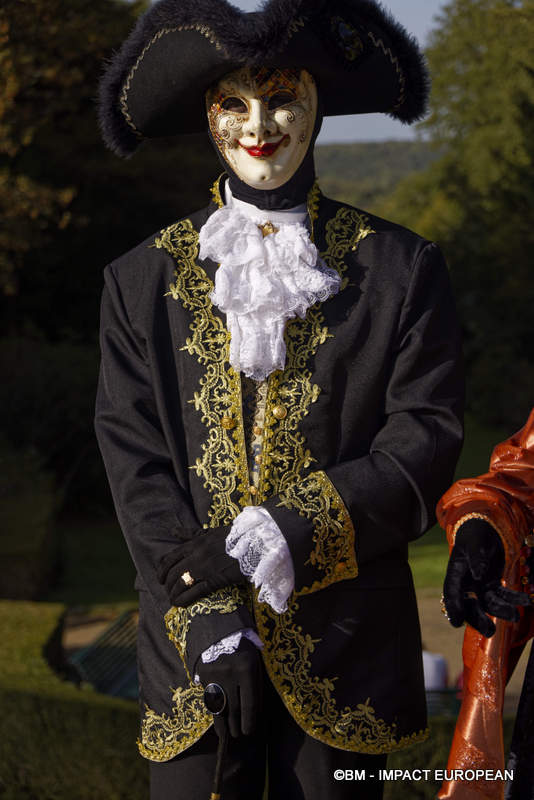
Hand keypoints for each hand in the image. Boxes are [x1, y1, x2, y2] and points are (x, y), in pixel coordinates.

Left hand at [157, 525, 244, 605]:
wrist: (254, 544)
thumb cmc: (233, 537)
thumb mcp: (209, 533)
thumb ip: (190, 534)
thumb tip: (173, 531)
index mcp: (194, 543)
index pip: (170, 558)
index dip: (162, 570)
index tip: (160, 578)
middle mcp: (196, 556)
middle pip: (173, 573)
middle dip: (166, 584)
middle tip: (166, 590)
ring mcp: (204, 568)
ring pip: (181, 583)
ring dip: (173, 593)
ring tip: (173, 599)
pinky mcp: (215, 580)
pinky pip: (194, 592)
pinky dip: (184, 599)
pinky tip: (180, 604)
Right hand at [197, 637, 262, 737]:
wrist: (217, 625)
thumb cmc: (242, 643)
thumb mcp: (254, 658)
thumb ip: (255, 681)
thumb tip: (255, 710)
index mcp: (247, 669)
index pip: (249, 704)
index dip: (249, 721)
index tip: (249, 732)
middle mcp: (230, 674)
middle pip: (235, 709)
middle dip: (237, 725)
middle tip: (239, 734)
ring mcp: (215, 675)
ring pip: (220, 708)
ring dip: (224, 724)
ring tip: (228, 735)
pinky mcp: (203, 675)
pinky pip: (210, 699)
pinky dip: (214, 713)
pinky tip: (217, 722)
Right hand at [443, 518, 529, 636]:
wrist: (485, 529)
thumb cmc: (475, 534)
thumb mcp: (474, 543)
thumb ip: (476, 558)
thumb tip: (478, 575)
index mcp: (456, 573)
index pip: (452, 593)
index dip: (453, 608)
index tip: (456, 623)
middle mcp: (467, 583)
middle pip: (471, 604)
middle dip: (479, 618)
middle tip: (489, 631)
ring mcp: (480, 586)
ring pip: (489, 603)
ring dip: (501, 611)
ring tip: (515, 616)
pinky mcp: (493, 584)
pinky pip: (503, 595)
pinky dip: (514, 599)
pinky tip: (526, 601)